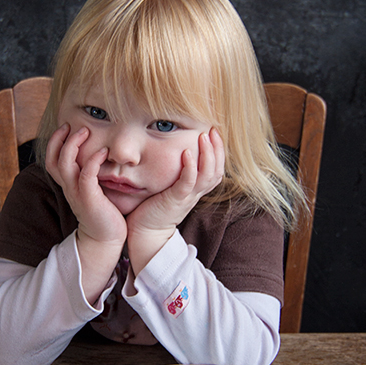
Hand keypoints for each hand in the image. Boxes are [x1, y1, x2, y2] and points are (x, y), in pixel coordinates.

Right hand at [45, 124, 126, 248]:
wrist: (106, 238)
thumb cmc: (103, 211)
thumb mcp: (91, 188)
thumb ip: (90, 172)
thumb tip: (97, 151)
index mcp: (67, 184)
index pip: (51, 160)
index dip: (54, 142)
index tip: (66, 127)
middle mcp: (68, 187)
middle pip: (53, 160)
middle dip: (59, 139)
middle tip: (71, 125)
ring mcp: (77, 193)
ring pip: (65, 165)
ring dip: (73, 145)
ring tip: (86, 131)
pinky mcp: (89, 199)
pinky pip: (86, 176)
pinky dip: (93, 161)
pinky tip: (103, 151)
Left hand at [126, 128, 224, 272]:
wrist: (146, 233)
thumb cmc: (154, 208)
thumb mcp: (170, 188)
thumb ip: (176, 174)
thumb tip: (175, 153)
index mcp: (196, 190)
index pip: (216, 169)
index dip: (219, 151)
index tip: (214, 133)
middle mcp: (196, 193)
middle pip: (217, 170)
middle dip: (217, 148)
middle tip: (213, 130)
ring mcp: (188, 197)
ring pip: (207, 175)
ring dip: (207, 154)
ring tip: (204, 137)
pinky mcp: (176, 200)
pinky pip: (188, 182)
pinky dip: (190, 167)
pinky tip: (187, 152)